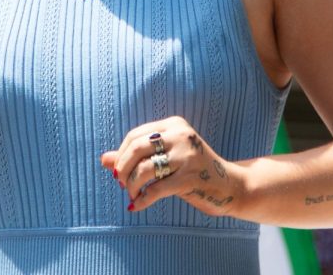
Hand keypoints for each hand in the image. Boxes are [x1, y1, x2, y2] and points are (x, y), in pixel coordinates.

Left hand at [100, 116, 241, 215]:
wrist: (230, 185)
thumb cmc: (191, 170)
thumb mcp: (165, 158)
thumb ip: (135, 156)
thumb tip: (102, 159)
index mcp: (173, 125)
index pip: (135, 136)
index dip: (121, 155)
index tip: (118, 172)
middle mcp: (181, 136)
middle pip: (137, 148)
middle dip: (123, 169)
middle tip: (121, 183)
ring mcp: (187, 156)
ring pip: (145, 169)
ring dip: (132, 186)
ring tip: (132, 194)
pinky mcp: (190, 178)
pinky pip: (156, 190)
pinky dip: (142, 200)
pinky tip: (136, 206)